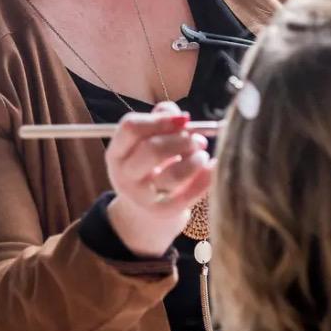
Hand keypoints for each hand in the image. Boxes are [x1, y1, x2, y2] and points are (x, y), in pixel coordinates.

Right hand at [105, 101, 213, 257]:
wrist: (145, 209)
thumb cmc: (150, 165)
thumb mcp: (147, 141)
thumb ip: (162, 120)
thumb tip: (183, 118)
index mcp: (116, 152)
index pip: (131, 127)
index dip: (160, 119)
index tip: (184, 118)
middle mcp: (123, 175)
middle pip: (152, 150)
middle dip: (181, 141)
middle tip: (198, 140)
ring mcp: (141, 197)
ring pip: (172, 176)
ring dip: (194, 160)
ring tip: (202, 155)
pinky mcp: (161, 212)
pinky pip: (187, 197)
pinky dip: (205, 179)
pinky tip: (213, 167)